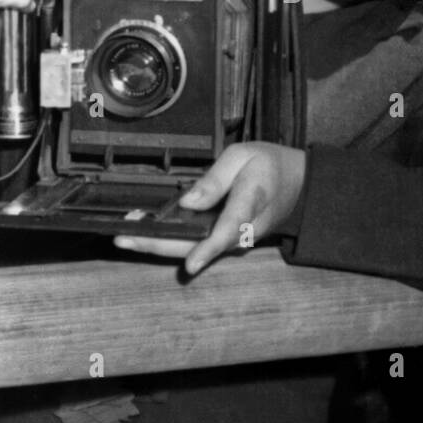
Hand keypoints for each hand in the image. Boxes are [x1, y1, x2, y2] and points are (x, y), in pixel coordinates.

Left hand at [114, 142, 305, 276]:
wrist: (298, 184)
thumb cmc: (269, 165)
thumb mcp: (243, 156)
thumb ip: (216, 179)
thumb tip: (188, 202)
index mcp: (251, 201)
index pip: (228, 230)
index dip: (208, 249)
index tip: (191, 266)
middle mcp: (243, 230)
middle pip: (200, 246)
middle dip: (160, 245)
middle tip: (124, 239)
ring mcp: (236, 240)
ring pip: (195, 248)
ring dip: (159, 243)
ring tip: (125, 234)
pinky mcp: (228, 241)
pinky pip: (198, 244)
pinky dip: (170, 239)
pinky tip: (145, 231)